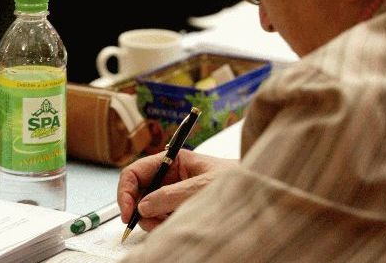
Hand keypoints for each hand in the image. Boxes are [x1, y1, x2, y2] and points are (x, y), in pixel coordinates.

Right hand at [117, 149, 234, 230]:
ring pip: (147, 209)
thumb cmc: (237, 179)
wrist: (259, 191)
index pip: (136, 172)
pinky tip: (177, 224)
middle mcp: (169, 176)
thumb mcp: (201, 187)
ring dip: (153, 220)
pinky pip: (160, 218)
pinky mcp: (179, 208)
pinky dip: (163, 225)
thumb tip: (143, 206)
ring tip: (171, 222)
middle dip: (140, 209)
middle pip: (138, 192)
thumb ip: (171, 195)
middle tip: (152, 223)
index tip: (127, 212)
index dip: (126, 191)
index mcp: (172, 161)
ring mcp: (173, 193)